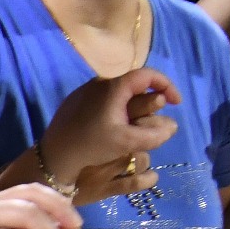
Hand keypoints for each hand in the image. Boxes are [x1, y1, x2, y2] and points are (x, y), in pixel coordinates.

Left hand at [41, 64, 181, 195]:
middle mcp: (100, 82)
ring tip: (140, 124)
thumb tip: (172, 127)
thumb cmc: (91, 145)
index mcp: (114, 86)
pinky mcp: (77, 100)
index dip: (167, 86)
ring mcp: (87, 90)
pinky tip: (118, 126)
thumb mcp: (127, 142)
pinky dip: (119, 108)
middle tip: (160, 116)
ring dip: (135, 105)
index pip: (149, 74)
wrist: (54, 154)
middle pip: (135, 84)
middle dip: (152, 99)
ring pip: (120, 92)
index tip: (176, 103)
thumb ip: (154, 135)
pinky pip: (105, 98)